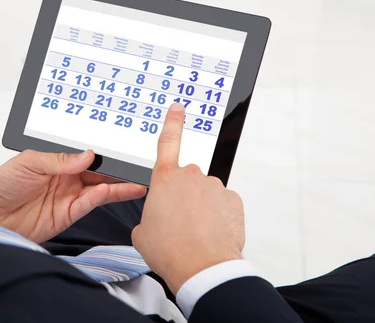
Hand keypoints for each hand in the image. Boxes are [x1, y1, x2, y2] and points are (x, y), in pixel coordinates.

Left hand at [0, 150, 145, 243]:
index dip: (105, 152)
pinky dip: (105, 197)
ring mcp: (69, 196)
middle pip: (99, 172)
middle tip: (138, 164)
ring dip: (119, 185)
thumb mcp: (30, 162)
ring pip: (100, 188)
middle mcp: (67, 178)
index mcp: (58, 161)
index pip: (87, 155)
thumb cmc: (2, 183)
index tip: (123, 148)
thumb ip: (60, 160)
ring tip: (138, 181)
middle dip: (119, 168)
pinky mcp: (68, 214)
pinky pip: (90, 203)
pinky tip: (117, 190)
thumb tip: (88, 154)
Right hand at [132, 103, 245, 294]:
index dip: (172, 122)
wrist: (201, 266)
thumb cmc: (169, 250)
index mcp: (165, 179)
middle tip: (178, 222)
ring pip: (205, 193)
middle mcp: (191, 176)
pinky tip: (210, 233)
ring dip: (201, 208)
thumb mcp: (142, 233)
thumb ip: (148, 218)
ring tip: (194, 233)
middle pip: (186, 179)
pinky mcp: (232, 200)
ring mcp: (214, 186)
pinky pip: (222, 205)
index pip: (168, 140)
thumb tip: (156, 221)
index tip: (178, 107)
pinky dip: (217, 217)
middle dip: (183, 195)